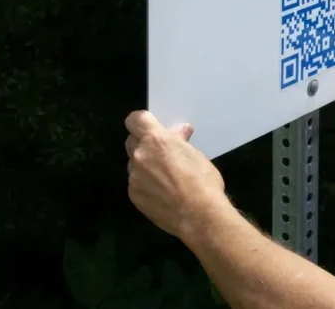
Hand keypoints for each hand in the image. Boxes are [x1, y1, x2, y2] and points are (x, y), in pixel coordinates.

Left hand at [125, 111, 227, 238]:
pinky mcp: (133, 196)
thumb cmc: (203, 180)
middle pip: (131, 141)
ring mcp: (134, 178)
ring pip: (134, 164)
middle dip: (144, 143)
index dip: (142, 121)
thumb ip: (180, 143)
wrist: (198, 215)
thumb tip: (178, 133)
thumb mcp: (196, 155)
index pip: (135, 119)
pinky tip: (163, 193)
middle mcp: (140, 156)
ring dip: (145, 165)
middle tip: (162, 152)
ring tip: (166, 177)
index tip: (151, 126)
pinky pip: (136, 183)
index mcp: (156, 140)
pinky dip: (146, 183)